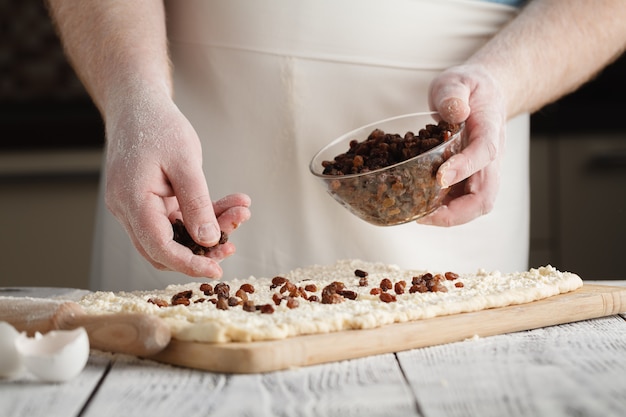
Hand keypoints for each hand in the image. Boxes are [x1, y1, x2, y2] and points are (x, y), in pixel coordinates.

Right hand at [104, 90, 250, 277]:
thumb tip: (209, 241)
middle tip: (232, 245)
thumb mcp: (185, 162)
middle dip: (201, 250)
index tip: (216, 271)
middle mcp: (128, 209)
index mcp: (131, 200)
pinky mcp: (147, 203)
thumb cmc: (159, 126)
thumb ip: (197, 204)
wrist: (137, 104)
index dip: (189, 263)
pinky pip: (175, 219)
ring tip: (240, 212)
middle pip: (164, 248)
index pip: (159, 247)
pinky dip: (201, 215)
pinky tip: (230, 204)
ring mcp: (136, 207)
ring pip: (173, 235)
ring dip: (207, 230)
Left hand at [419, 64, 506, 226]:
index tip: (441, 177)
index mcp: (490, 130)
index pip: (485, 152)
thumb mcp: (458, 80)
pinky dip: (442, 211)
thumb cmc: (470, 89)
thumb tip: (454, 110)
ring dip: (449, 216)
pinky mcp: (469, 179)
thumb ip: (453, 93)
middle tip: (426, 215)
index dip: (465, 167)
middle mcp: (490, 159)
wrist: (487, 95)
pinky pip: (461, 202)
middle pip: (485, 196)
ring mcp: (481, 172)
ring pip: (475, 205)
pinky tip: (418, 208)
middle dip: (458, 212)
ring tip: (418, 216)